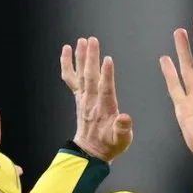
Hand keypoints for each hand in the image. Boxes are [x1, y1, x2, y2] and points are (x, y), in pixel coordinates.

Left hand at [60, 37, 132, 161]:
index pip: (106, 90)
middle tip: (93, 41)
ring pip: (81, 74)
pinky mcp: (78, 96)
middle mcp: (92, 102)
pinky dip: (66, 64)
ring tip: (82, 41)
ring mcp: (83, 98)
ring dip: (81, 57)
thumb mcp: (122, 141)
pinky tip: (67, 50)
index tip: (108, 59)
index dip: (107, 74)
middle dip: (92, 58)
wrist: (91, 151)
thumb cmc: (109, 144)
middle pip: (91, 77)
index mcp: (105, 110)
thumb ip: (123, 129)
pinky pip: (70, 78)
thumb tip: (125, 118)